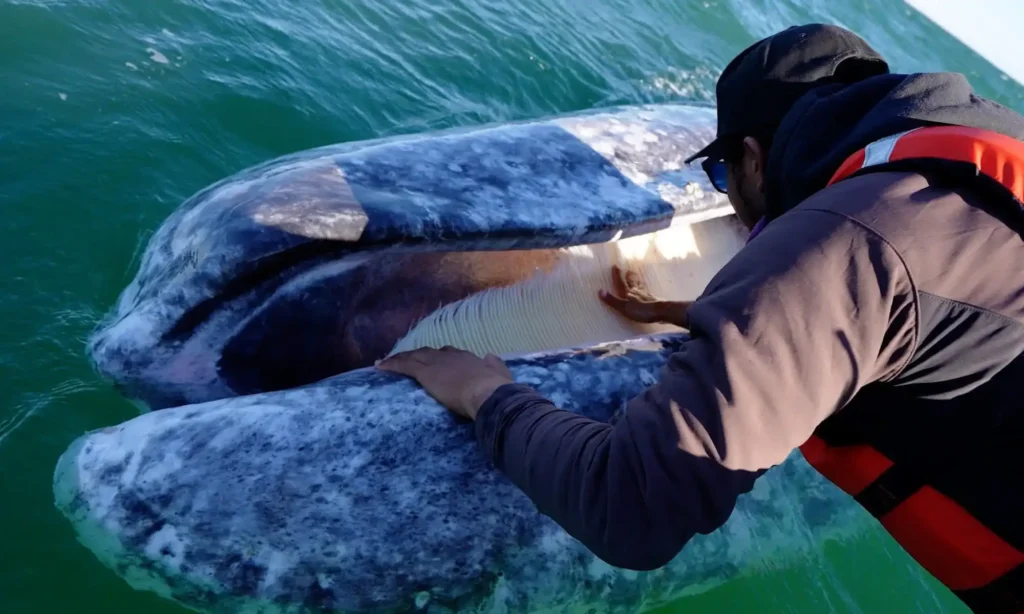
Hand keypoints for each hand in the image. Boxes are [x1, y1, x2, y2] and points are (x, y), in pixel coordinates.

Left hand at [377, 346, 513, 419]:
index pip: (450, 354)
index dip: (441, 357)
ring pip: (414, 356)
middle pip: (430, 352)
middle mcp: (451, 356)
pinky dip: (391, 364)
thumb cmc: (496, 388)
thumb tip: (490, 356)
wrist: (488, 393)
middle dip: (419, 355)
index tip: (436, 362)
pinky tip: (380, 366)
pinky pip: (403, 365)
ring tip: (389, 362)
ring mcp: (437, 362)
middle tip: (410, 360)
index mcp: (468, 358)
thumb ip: (495, 364)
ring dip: (402, 358)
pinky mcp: (425, 372)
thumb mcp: (500, 373)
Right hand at [598, 265, 690, 327]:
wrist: (660, 311)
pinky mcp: (653, 300)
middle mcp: (637, 292)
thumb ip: (612, 300)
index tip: (615, 266)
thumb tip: (600, 290)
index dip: (617, 275)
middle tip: (629, 270)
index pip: (621, 282)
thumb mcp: (623, 307)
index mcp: (628, 293)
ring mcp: (646, 295)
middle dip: (629, 276)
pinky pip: (647, 293)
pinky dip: (646, 290)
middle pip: (632, 282)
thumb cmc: (641, 310)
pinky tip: (647, 292)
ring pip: (640, 286)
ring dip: (638, 281)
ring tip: (637, 277)